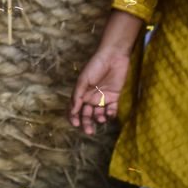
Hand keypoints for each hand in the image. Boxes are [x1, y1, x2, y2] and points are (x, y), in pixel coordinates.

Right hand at [68, 10, 142, 134]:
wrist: (113, 56)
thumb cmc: (95, 66)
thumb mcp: (83, 80)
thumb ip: (78, 96)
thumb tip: (73, 111)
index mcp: (81, 94)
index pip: (74, 109)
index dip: (73, 118)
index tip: (76, 124)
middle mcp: (90, 98)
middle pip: (86, 114)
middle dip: (87, 123)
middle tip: (89, 131)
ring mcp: (103, 98)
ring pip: (99, 114)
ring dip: (99, 119)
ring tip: (100, 118)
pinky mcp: (114, 97)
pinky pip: (112, 109)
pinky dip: (111, 114)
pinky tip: (109, 114)